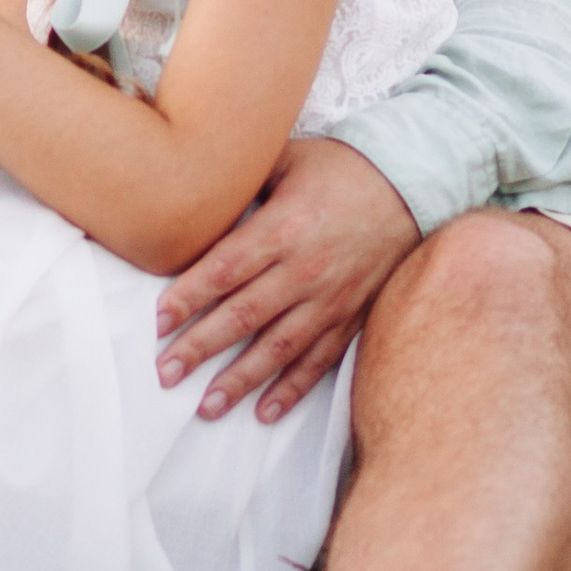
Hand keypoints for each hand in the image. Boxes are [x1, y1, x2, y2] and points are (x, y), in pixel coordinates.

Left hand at [154, 135, 419, 422]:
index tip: (157, 322)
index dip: (188, 298)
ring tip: (207, 406)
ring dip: (240, 380)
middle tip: (165, 374)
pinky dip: (293, 389)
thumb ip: (242, 179)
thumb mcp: (288, 159)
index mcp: (283, 228)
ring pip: (278, 348)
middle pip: (244, 316)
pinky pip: (319, 360)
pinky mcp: (352, 317)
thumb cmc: (342, 168)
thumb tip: (194, 186)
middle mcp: (305, 270)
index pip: (225, 270)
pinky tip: (266, 411)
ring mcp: (331, 299)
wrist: (412, 184)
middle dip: (200, 348)